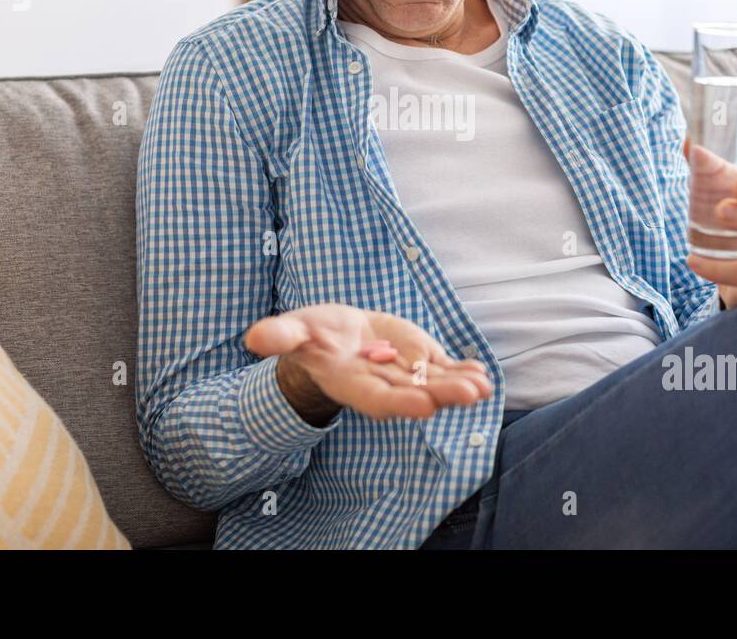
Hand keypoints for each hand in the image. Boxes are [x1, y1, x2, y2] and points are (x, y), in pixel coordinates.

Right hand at [245, 303, 493, 420]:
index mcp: (351, 382)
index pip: (377, 398)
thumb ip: (280, 336)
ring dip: (459, 386)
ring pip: (434, 384)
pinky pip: (443, 369)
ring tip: (483, 386)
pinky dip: (463, 371)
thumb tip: (254, 337)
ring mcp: (404, 374)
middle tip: (470, 394)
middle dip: (442, 395)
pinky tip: (482, 373)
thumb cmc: (311, 335)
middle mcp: (382, 384)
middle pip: (414, 393)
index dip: (400, 402)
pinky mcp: (418, 361)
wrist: (335, 334)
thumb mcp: (294, 331)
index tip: (425, 405)